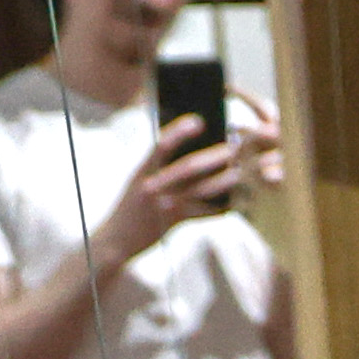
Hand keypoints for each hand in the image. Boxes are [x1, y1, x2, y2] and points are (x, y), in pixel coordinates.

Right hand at [93, 116, 258, 273]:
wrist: (119, 238)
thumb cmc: (133, 203)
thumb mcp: (139, 177)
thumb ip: (158, 162)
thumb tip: (190, 142)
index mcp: (143, 169)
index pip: (161, 145)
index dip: (179, 131)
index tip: (199, 121)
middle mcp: (152, 186)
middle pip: (188, 167)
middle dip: (213, 156)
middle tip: (233, 147)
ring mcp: (164, 205)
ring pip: (200, 191)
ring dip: (223, 181)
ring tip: (239, 172)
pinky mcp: (174, 222)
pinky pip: (203, 213)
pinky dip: (220, 206)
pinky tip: (234, 200)